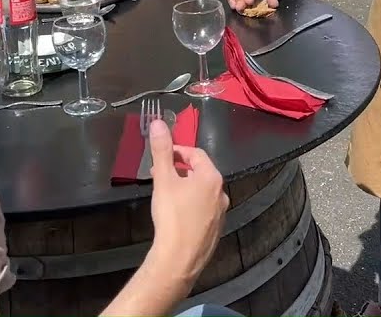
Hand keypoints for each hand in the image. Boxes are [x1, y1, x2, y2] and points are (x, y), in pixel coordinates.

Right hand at [146, 120, 227, 283]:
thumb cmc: (172, 215)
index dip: (178, 150)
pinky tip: (176, 214)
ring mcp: (221, 213)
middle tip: (160, 174)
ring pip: (202, 192)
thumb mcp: (163, 179)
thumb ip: (162, 151)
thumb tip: (159, 123)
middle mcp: (221, 192)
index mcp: (212, 177)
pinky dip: (191, 205)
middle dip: (180, 169)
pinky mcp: (216, 229)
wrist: (179, 258)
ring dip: (186, 187)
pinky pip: (203, 209)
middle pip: (200, 172)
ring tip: (166, 193)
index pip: (196, 154)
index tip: (163, 155)